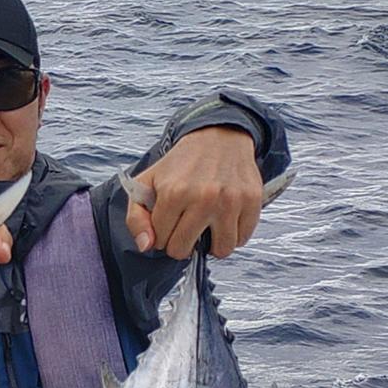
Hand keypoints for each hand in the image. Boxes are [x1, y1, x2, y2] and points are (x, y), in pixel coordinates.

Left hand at [125, 126, 263, 258]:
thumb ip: (136, 218)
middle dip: (180, 242)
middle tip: (184, 225)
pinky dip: (233, 236)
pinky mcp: (252, 201)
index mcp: (174, 193)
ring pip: (219, 251)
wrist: (219, 137)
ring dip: (211, 245)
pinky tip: (224, 221)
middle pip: (183, 250)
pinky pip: (242, 239)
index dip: (161, 234)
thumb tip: (146, 247)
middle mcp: (203, 198)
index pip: (159, 241)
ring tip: (206, 227)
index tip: (167, 221)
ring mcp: (230, 201)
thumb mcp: (146, 183)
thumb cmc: (180, 164)